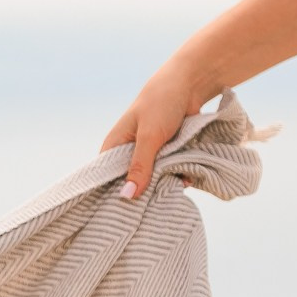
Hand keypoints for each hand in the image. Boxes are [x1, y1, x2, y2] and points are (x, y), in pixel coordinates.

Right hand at [102, 60, 212, 201]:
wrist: (191, 83)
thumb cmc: (161, 103)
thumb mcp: (150, 136)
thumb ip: (140, 167)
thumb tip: (127, 197)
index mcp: (115, 146)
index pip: (106, 178)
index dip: (113, 194)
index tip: (123, 213)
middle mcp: (129, 153)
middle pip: (131, 182)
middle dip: (144, 191)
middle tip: (153, 202)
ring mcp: (150, 154)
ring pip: (153, 179)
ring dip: (165, 183)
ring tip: (175, 185)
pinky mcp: (167, 154)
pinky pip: (170, 172)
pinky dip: (179, 175)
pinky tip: (187, 178)